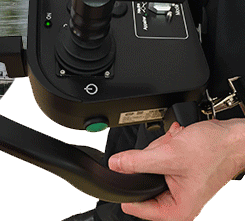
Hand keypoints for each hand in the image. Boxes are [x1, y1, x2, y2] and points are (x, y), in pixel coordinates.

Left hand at [108, 119, 244, 220]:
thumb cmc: (216, 151)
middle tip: (166, 154)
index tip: (129, 172)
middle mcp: (176, 203)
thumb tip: (114, 165)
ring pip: (147, 168)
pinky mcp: (176, 175)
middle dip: (151, 162)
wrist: (233, 138)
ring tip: (175, 147)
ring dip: (159, 152)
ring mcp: (176, 188)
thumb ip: (136, 162)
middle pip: (140, 182)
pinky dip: (165, 149)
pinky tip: (178, 145)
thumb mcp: (169, 155)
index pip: (133, 206)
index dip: (128, 187)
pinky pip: (158, 161)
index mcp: (176, 210)